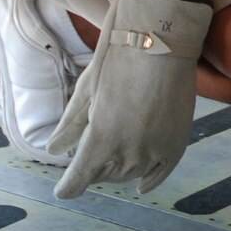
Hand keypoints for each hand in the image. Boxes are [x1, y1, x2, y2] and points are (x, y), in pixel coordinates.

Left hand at [47, 0, 210, 197]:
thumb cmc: (117, 60)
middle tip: (89, 159)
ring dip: (119, 170)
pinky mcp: (176, 143)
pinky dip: (149, 180)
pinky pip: (161, 172)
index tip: (63, 190)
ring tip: (113, 160)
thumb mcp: (86, 92)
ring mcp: (154, 150)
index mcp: (100, 141)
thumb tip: (53, 150)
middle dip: (94, 170)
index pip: (78, 181)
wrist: (161, 40)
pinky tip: (141, 186)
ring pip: (131, 174)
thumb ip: (71, 126)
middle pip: (104, 176)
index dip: (69, 186)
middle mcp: (127, 153)